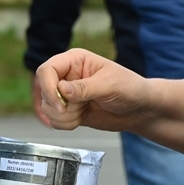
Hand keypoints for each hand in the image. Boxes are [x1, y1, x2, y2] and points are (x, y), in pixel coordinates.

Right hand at [33, 49, 151, 132]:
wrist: (139, 109)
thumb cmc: (130, 88)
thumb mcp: (109, 85)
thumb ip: (85, 88)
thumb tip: (62, 89)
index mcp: (75, 60)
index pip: (46, 70)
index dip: (49, 88)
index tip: (61, 104)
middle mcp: (67, 75)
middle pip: (44, 91)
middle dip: (59, 106)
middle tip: (80, 109)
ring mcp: (67, 94)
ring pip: (47, 108)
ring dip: (64, 117)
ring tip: (84, 112)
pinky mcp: (69, 110)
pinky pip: (55, 120)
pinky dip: (66, 124)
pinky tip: (82, 119)